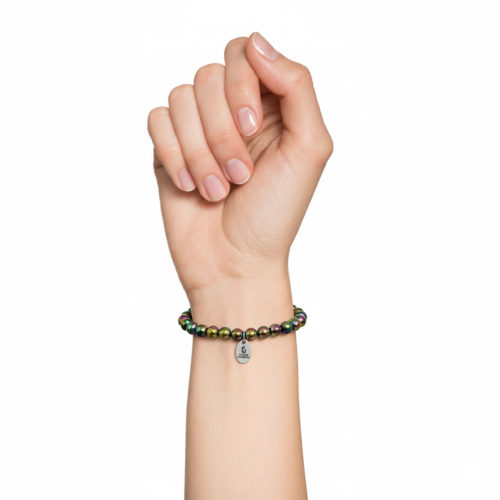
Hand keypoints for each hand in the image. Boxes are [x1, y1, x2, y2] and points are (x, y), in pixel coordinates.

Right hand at [147, 32, 332, 305]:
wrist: (235, 264)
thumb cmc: (274, 215)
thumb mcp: (309, 149)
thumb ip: (297, 87)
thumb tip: (258, 43)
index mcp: (269, 107)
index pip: (244, 53)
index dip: (242, 83)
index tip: (251, 129)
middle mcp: (232, 112)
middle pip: (209, 75)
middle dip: (223, 131)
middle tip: (241, 175)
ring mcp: (197, 129)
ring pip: (180, 99)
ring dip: (200, 151)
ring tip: (217, 190)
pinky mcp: (168, 149)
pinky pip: (156, 120)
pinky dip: (174, 154)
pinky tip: (189, 186)